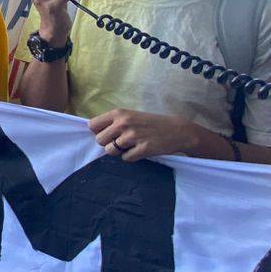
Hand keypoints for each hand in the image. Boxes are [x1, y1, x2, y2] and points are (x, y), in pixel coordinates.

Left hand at [88, 109, 208, 161]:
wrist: (177, 130)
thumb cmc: (151, 123)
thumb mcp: (130, 116)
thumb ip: (113, 122)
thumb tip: (93, 132)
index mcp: (119, 113)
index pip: (92, 125)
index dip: (98, 132)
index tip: (107, 134)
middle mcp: (123, 123)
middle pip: (99, 140)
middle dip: (108, 143)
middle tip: (121, 142)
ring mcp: (133, 136)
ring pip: (110, 151)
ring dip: (119, 151)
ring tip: (132, 145)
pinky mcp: (142, 149)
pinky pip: (126, 159)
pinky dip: (131, 157)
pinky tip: (140, 150)